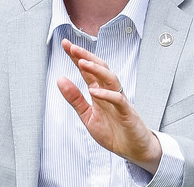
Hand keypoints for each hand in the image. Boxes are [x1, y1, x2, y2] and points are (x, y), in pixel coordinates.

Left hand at [57, 38, 161, 173]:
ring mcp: (120, 101)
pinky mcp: (128, 113)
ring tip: (82, 62)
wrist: (134, 150)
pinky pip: (119, 100)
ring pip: (111, 79)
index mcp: (99, 92)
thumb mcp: (88, 116)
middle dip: (86, 56)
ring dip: (96, 70)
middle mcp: (109, 92)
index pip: (87, 71)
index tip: (65, 44)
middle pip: (100, 68)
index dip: (77, 57)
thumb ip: (75, 99)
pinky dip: (107, 94)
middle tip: (72, 47)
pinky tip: (94, 92)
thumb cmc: (113, 132)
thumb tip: (60, 80)